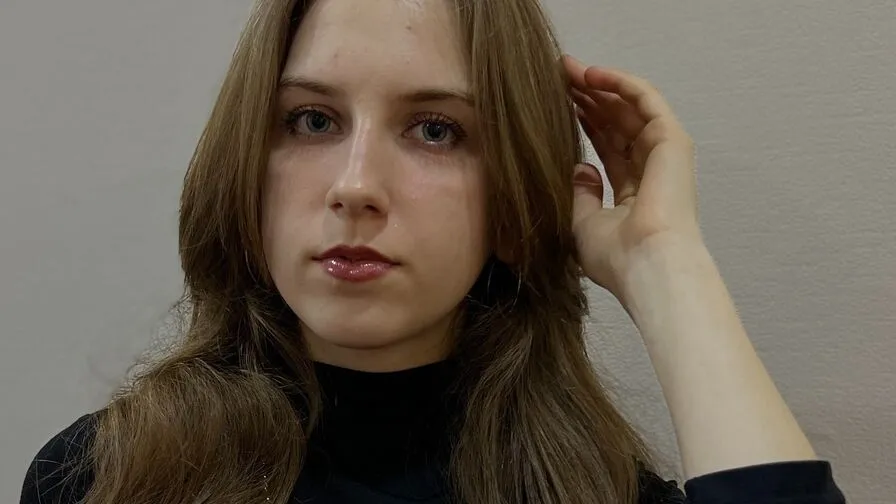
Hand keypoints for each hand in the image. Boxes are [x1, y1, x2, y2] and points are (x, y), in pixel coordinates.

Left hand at [564, 55, 701, 298]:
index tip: (557, 104)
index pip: (609, 148)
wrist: (647, 264)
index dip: (586, 124)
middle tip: (559, 78)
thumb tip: (580, 169)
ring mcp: (665, 154)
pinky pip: (645, 99)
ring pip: (630, 108)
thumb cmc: (617, 257)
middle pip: (619, 124)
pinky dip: (620, 83)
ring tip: (568, 71)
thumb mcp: (584, 224)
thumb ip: (581, 196)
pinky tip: (591, 74)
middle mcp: (654, 171)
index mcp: (636, 194)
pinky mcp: (672, 140)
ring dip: (600, 87)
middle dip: (589, 99)